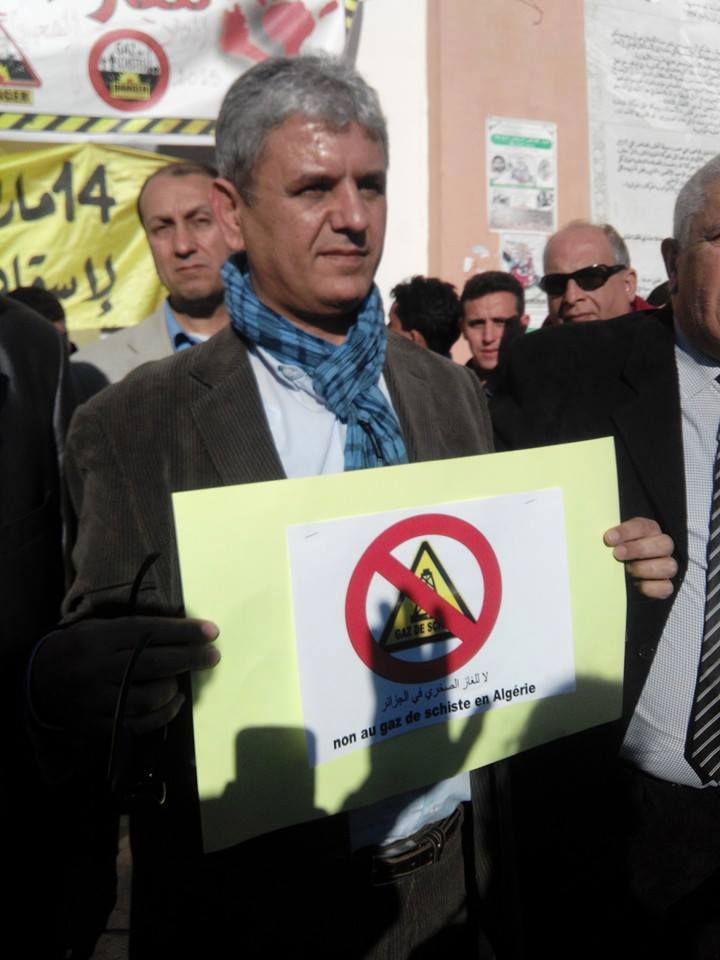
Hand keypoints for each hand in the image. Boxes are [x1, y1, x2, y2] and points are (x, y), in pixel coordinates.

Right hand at [31, 616, 220, 733]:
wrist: (36, 683)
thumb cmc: (77, 648)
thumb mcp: (98, 628)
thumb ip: (134, 632)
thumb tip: (182, 632)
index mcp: (99, 639)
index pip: (148, 633)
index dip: (182, 632)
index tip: (211, 631)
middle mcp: (98, 669)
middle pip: (153, 664)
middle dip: (189, 658)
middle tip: (213, 655)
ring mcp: (98, 700)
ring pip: (147, 698)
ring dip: (173, 689)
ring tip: (183, 681)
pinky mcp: (99, 725)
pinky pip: (139, 724)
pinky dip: (164, 714)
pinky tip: (175, 702)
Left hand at [604, 517, 676, 599]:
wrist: (616, 577)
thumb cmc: (613, 552)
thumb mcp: (609, 541)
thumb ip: (607, 537)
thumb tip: (594, 536)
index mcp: (649, 531)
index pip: (643, 526)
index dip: (627, 531)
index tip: (609, 538)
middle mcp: (661, 547)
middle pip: (664, 543)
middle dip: (639, 549)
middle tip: (617, 553)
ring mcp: (665, 566)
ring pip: (669, 565)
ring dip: (645, 568)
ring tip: (626, 570)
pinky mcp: (664, 586)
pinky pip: (667, 587)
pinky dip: (652, 587)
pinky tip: (636, 585)